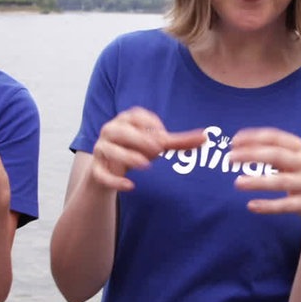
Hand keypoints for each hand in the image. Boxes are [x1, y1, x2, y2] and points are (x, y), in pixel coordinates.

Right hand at [88, 107, 204, 191]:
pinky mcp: (96, 170)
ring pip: (109, 150)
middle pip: (120, 131)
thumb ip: (179, 142)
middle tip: (158, 149)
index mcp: (125, 121)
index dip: (149, 122)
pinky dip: (114, 180)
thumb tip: (204, 137)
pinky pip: (101, 174)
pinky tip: (130, 186)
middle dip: (139, 139)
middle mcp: (110, 131)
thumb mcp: (158, 145)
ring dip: (127, 156)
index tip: (163, 134)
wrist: (110, 170)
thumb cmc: (136, 150)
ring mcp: (101, 150)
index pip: (135, 115)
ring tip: (146, 165)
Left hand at [226, 128, 300, 228]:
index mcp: (300, 149)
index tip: (234, 140)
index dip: (254, 137)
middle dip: (252, 155)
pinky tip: (251, 206)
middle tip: (230, 158)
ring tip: (237, 183)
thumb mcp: (296, 158)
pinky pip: (285, 205)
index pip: (276, 138)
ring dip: (258, 182)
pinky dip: (268, 206)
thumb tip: (241, 145)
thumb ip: (273, 151)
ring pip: (281, 181)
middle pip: (277, 155)